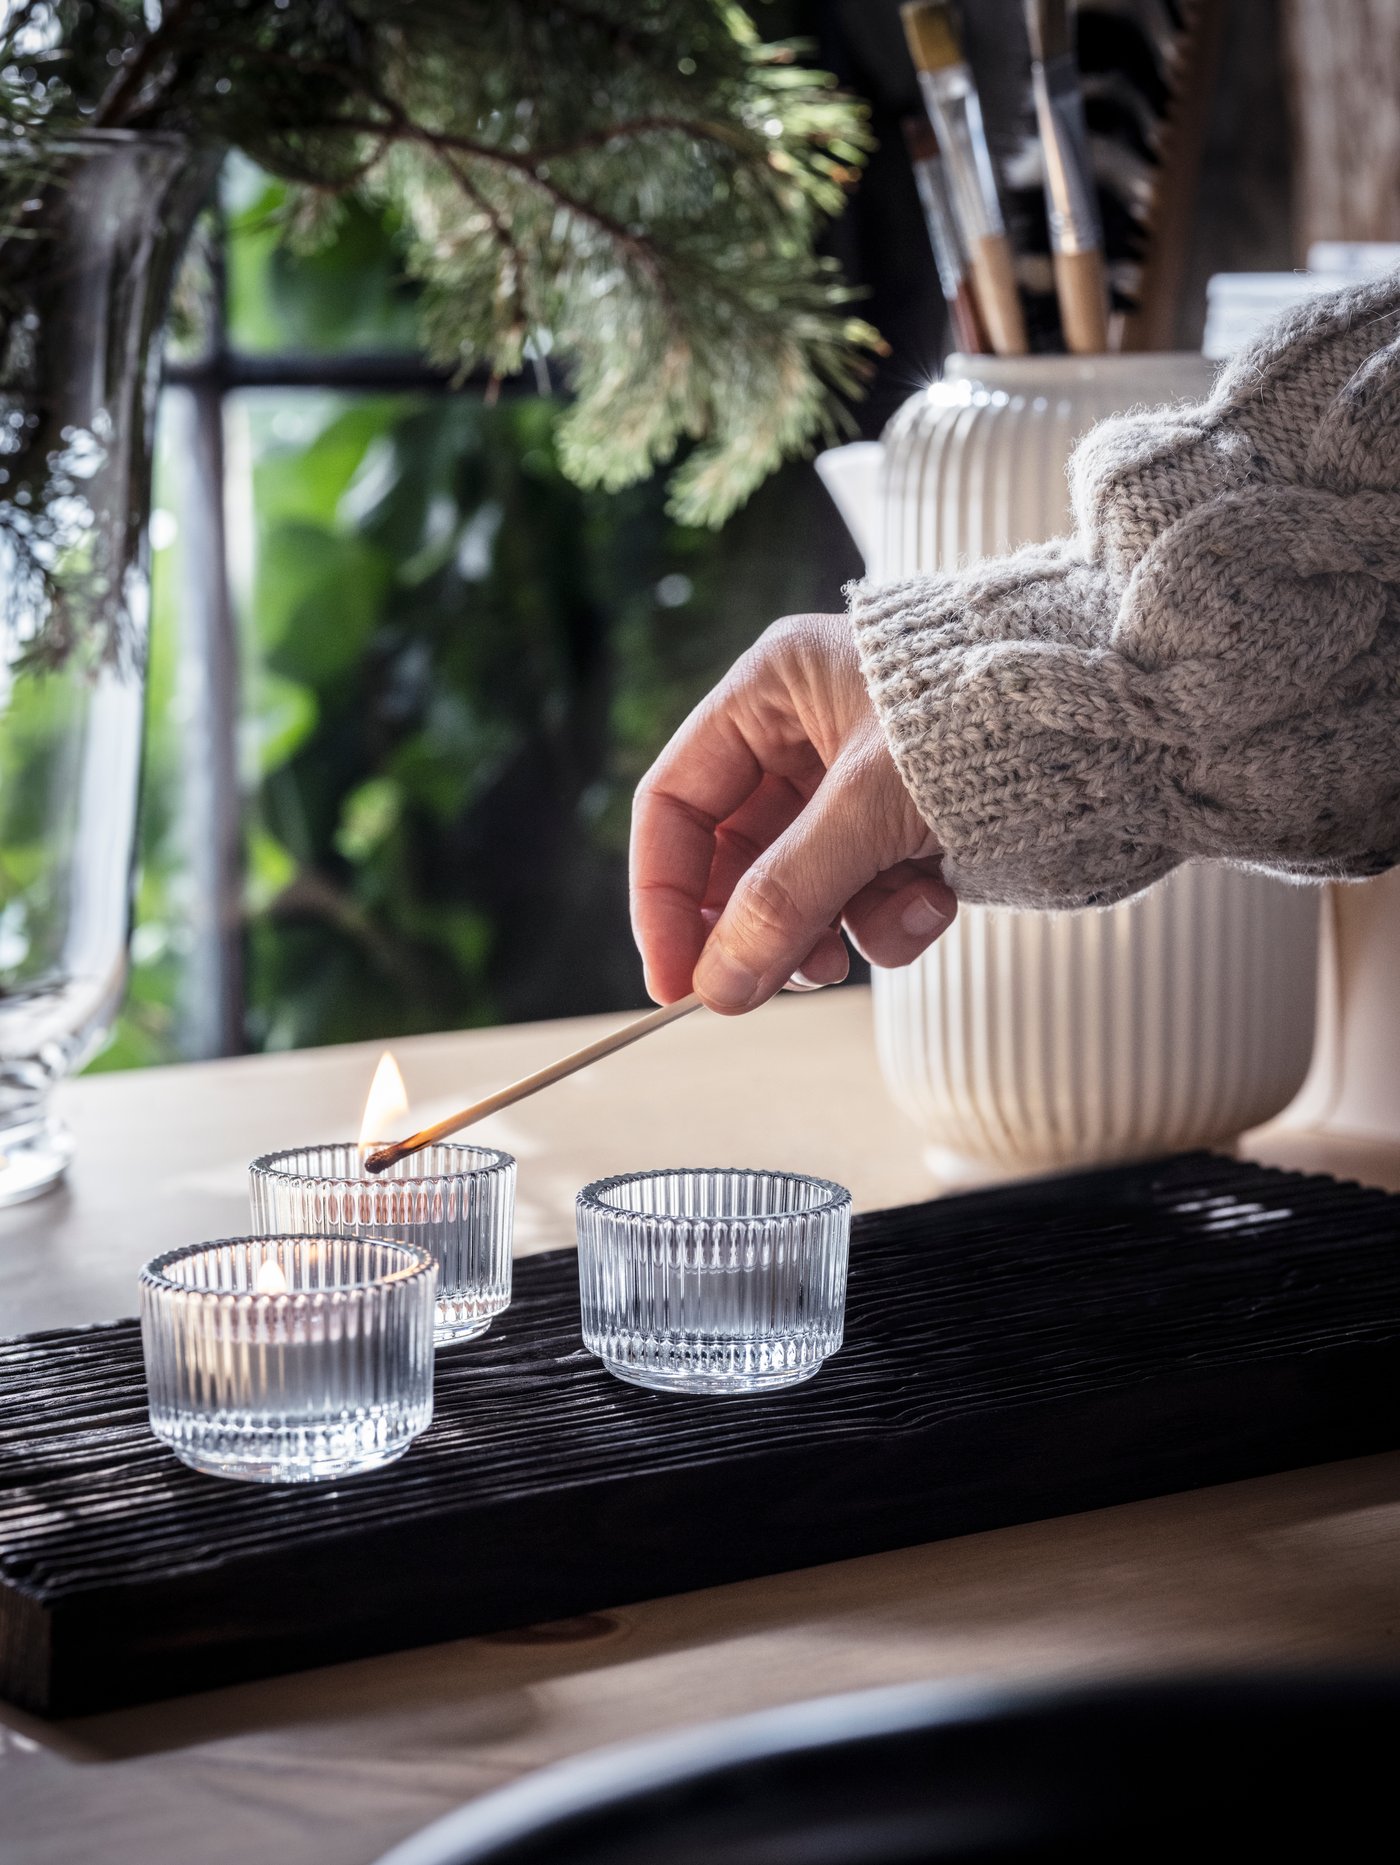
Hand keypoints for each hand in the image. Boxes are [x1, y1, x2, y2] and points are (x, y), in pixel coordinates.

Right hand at [630, 613, 955, 1012]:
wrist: (1127, 720)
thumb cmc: (990, 725)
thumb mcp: (870, 809)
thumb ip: (785, 899)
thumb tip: (716, 990)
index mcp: (772, 690)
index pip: (675, 804)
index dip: (663, 897)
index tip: (675, 980)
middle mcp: (806, 733)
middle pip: (737, 858)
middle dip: (759, 925)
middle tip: (771, 987)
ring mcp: (859, 784)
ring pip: (803, 886)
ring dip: (829, 929)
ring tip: (865, 943)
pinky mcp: (909, 827)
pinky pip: (867, 893)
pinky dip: (892, 916)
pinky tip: (935, 902)